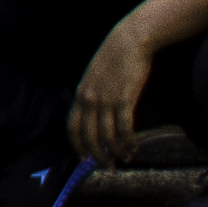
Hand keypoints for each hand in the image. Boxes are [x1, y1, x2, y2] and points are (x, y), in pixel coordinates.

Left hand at [71, 25, 158, 162]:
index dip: (77, 146)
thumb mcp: (95, 76)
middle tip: (107, 167)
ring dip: (117, 152)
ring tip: (125, 159)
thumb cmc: (115, 58)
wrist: (130, 39)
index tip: (84, 159)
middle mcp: (90, 98)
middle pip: (90, 136)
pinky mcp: (124, 98)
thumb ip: (92, 94)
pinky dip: (129, 142)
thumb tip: (94, 114)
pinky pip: (124, 128)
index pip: (72, 127)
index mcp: (81, 93)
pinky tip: (135, 148)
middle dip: (98, 155)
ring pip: (108, 136)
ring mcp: (106, 99)